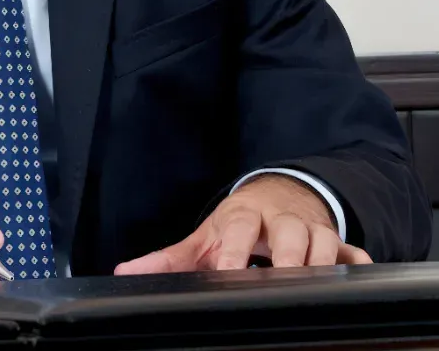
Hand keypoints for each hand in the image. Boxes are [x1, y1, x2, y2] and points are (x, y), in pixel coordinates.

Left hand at [114, 174, 371, 274]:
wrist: (277, 196)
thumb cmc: (238, 224)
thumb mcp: (204, 236)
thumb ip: (169, 258)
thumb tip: (126, 271)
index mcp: (244, 217)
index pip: (239, 229)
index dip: (235, 250)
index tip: (228, 271)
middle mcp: (281, 220)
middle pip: (290, 233)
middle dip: (289, 257)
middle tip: (283, 281)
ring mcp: (313, 229)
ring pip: (325, 241)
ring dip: (322, 263)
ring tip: (314, 287)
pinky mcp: (337, 242)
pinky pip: (354, 252)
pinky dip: (357, 265)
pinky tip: (356, 279)